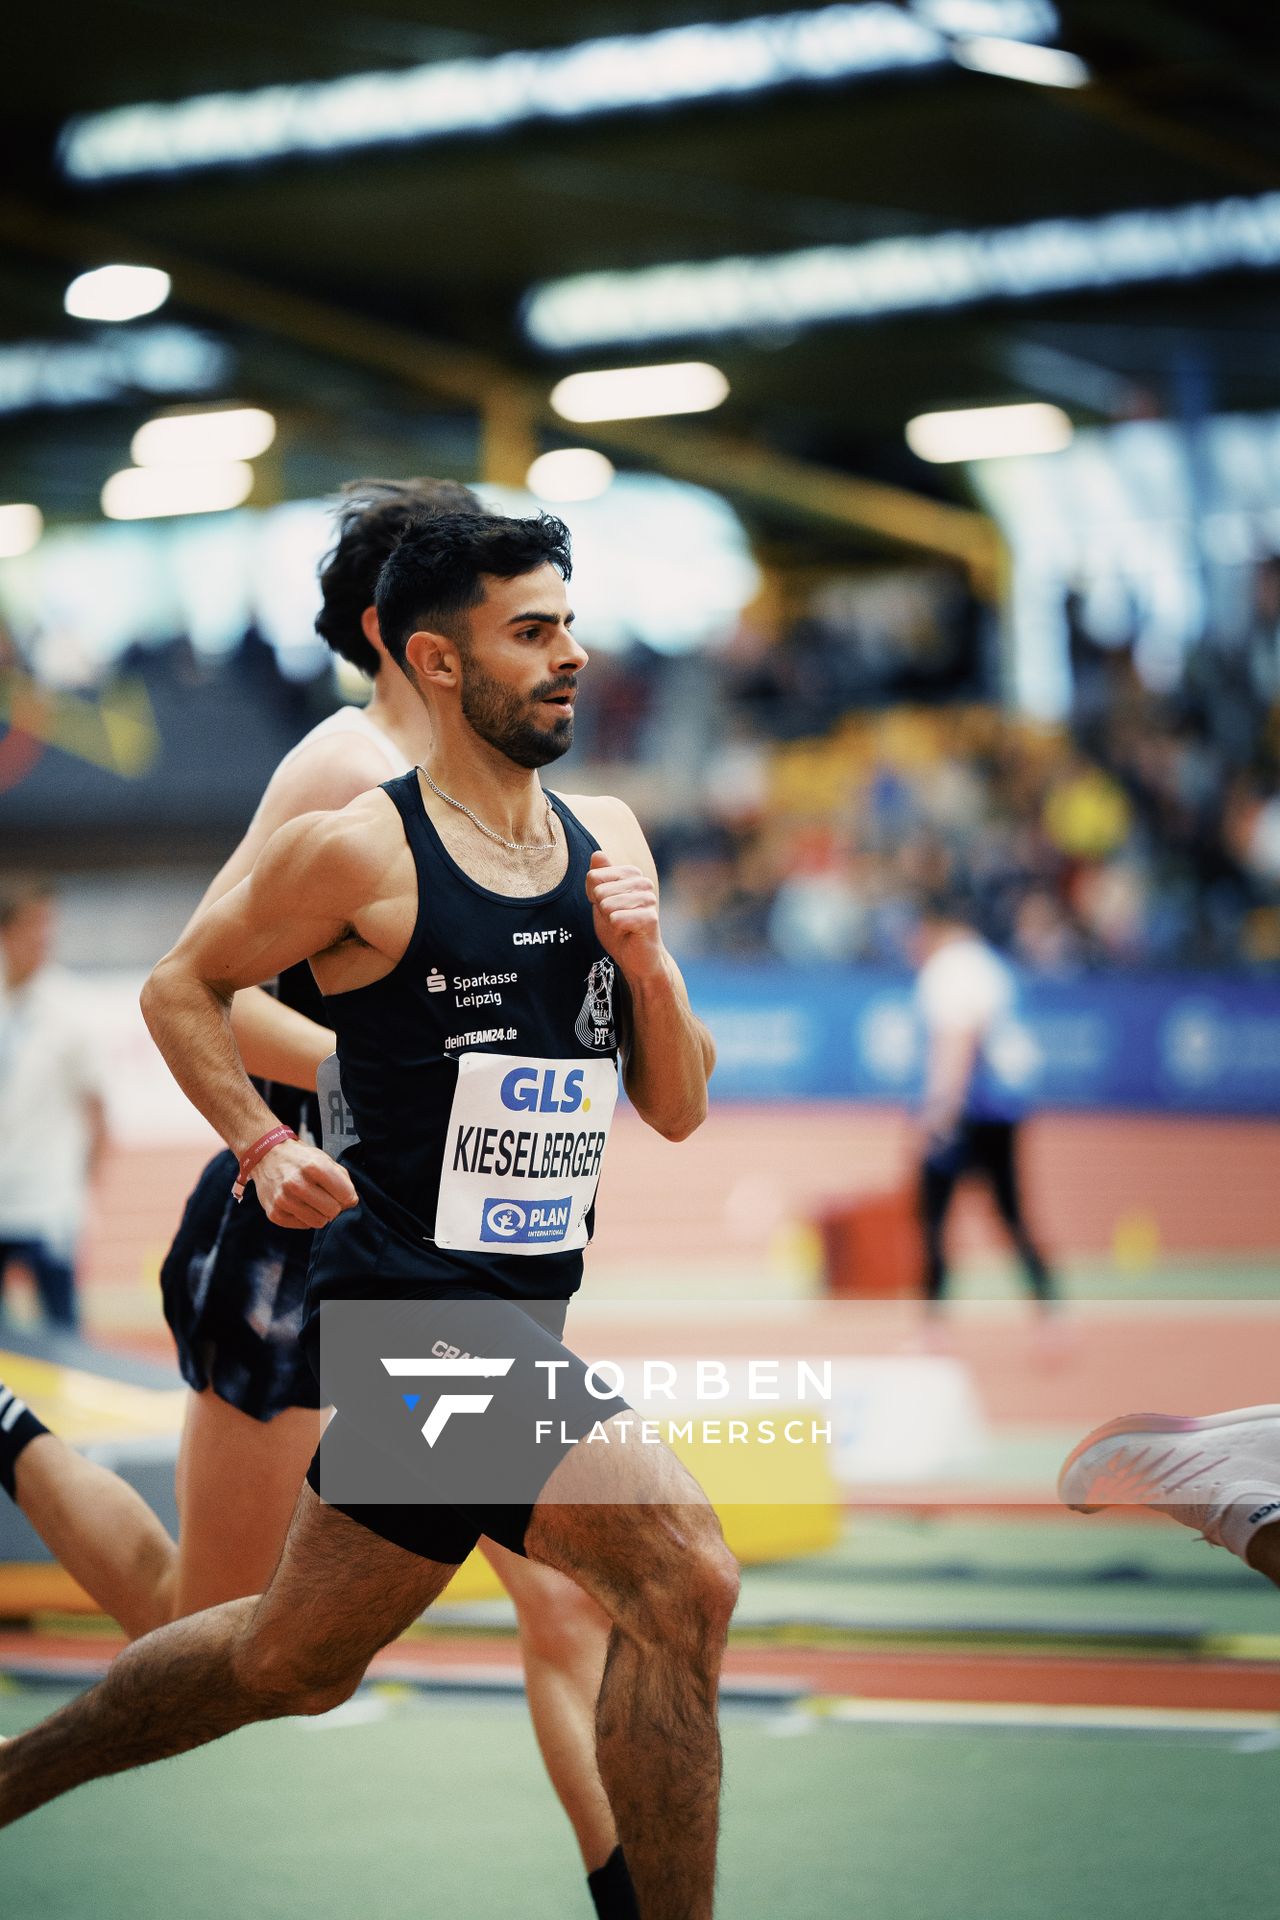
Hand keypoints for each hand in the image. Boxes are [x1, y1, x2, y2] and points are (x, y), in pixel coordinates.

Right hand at [251, 1139, 357, 1228]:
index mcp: (313, 1166)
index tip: (340, 1192)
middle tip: (325, 1197)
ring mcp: (283, 1199)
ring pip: (319, 1222)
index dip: (347, 1195)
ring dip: (320, 1214)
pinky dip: (305, 1217)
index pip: (346, 1195)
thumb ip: (343, 1180)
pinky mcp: (274, 1213)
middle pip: (333, 1211)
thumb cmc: (300, 1159)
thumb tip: (351, 1203)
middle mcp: (296, 1183)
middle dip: (334, 1206)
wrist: (267, 1156)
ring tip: (312, 1201)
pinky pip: (303, 1225)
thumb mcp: (324, 1159)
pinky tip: (299, 1204)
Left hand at [586, 851, 664, 981]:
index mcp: (632, 873)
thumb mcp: (601, 900)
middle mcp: (643, 882)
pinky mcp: (650, 918)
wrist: (635, 957)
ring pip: (607, 905)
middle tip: (615, 919)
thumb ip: (598, 877)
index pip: (593, 876)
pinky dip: (616, 929)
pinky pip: (616, 919)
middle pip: (599, 890)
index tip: (607, 907)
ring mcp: (649, 899)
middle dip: (601, 909)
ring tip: (622, 926)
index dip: (594, 897)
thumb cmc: (618, 927)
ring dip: (609, 920)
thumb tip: (598, 853)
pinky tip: (628, 932)